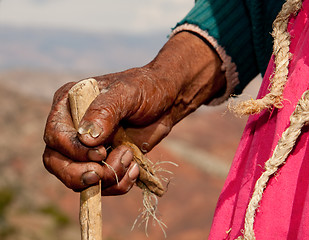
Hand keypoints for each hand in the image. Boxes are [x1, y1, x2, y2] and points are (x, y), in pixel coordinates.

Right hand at [43, 32, 224, 194]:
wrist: (166, 101)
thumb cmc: (145, 89)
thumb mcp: (127, 93)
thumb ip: (105, 110)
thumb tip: (86, 138)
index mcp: (70, 105)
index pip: (55, 135)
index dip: (73, 150)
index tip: (101, 152)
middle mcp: (73, 128)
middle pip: (56, 162)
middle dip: (79, 174)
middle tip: (103, 173)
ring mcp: (88, 148)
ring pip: (78, 178)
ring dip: (105, 179)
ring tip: (129, 159)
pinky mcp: (105, 162)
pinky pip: (102, 185)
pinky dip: (118, 184)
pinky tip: (135, 169)